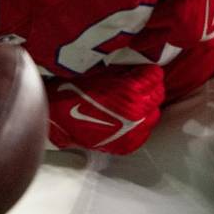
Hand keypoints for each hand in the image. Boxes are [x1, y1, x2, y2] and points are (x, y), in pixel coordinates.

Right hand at [46, 65, 164, 154]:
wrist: (55, 118)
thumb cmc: (74, 91)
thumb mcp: (102, 72)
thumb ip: (125, 71)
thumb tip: (139, 68)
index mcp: (132, 92)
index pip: (155, 77)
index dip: (149, 72)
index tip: (145, 70)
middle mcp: (137, 113)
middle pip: (158, 96)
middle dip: (150, 88)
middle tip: (140, 84)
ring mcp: (133, 132)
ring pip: (153, 115)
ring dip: (147, 107)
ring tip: (134, 102)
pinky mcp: (127, 145)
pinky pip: (143, 133)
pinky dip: (140, 125)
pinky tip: (129, 119)